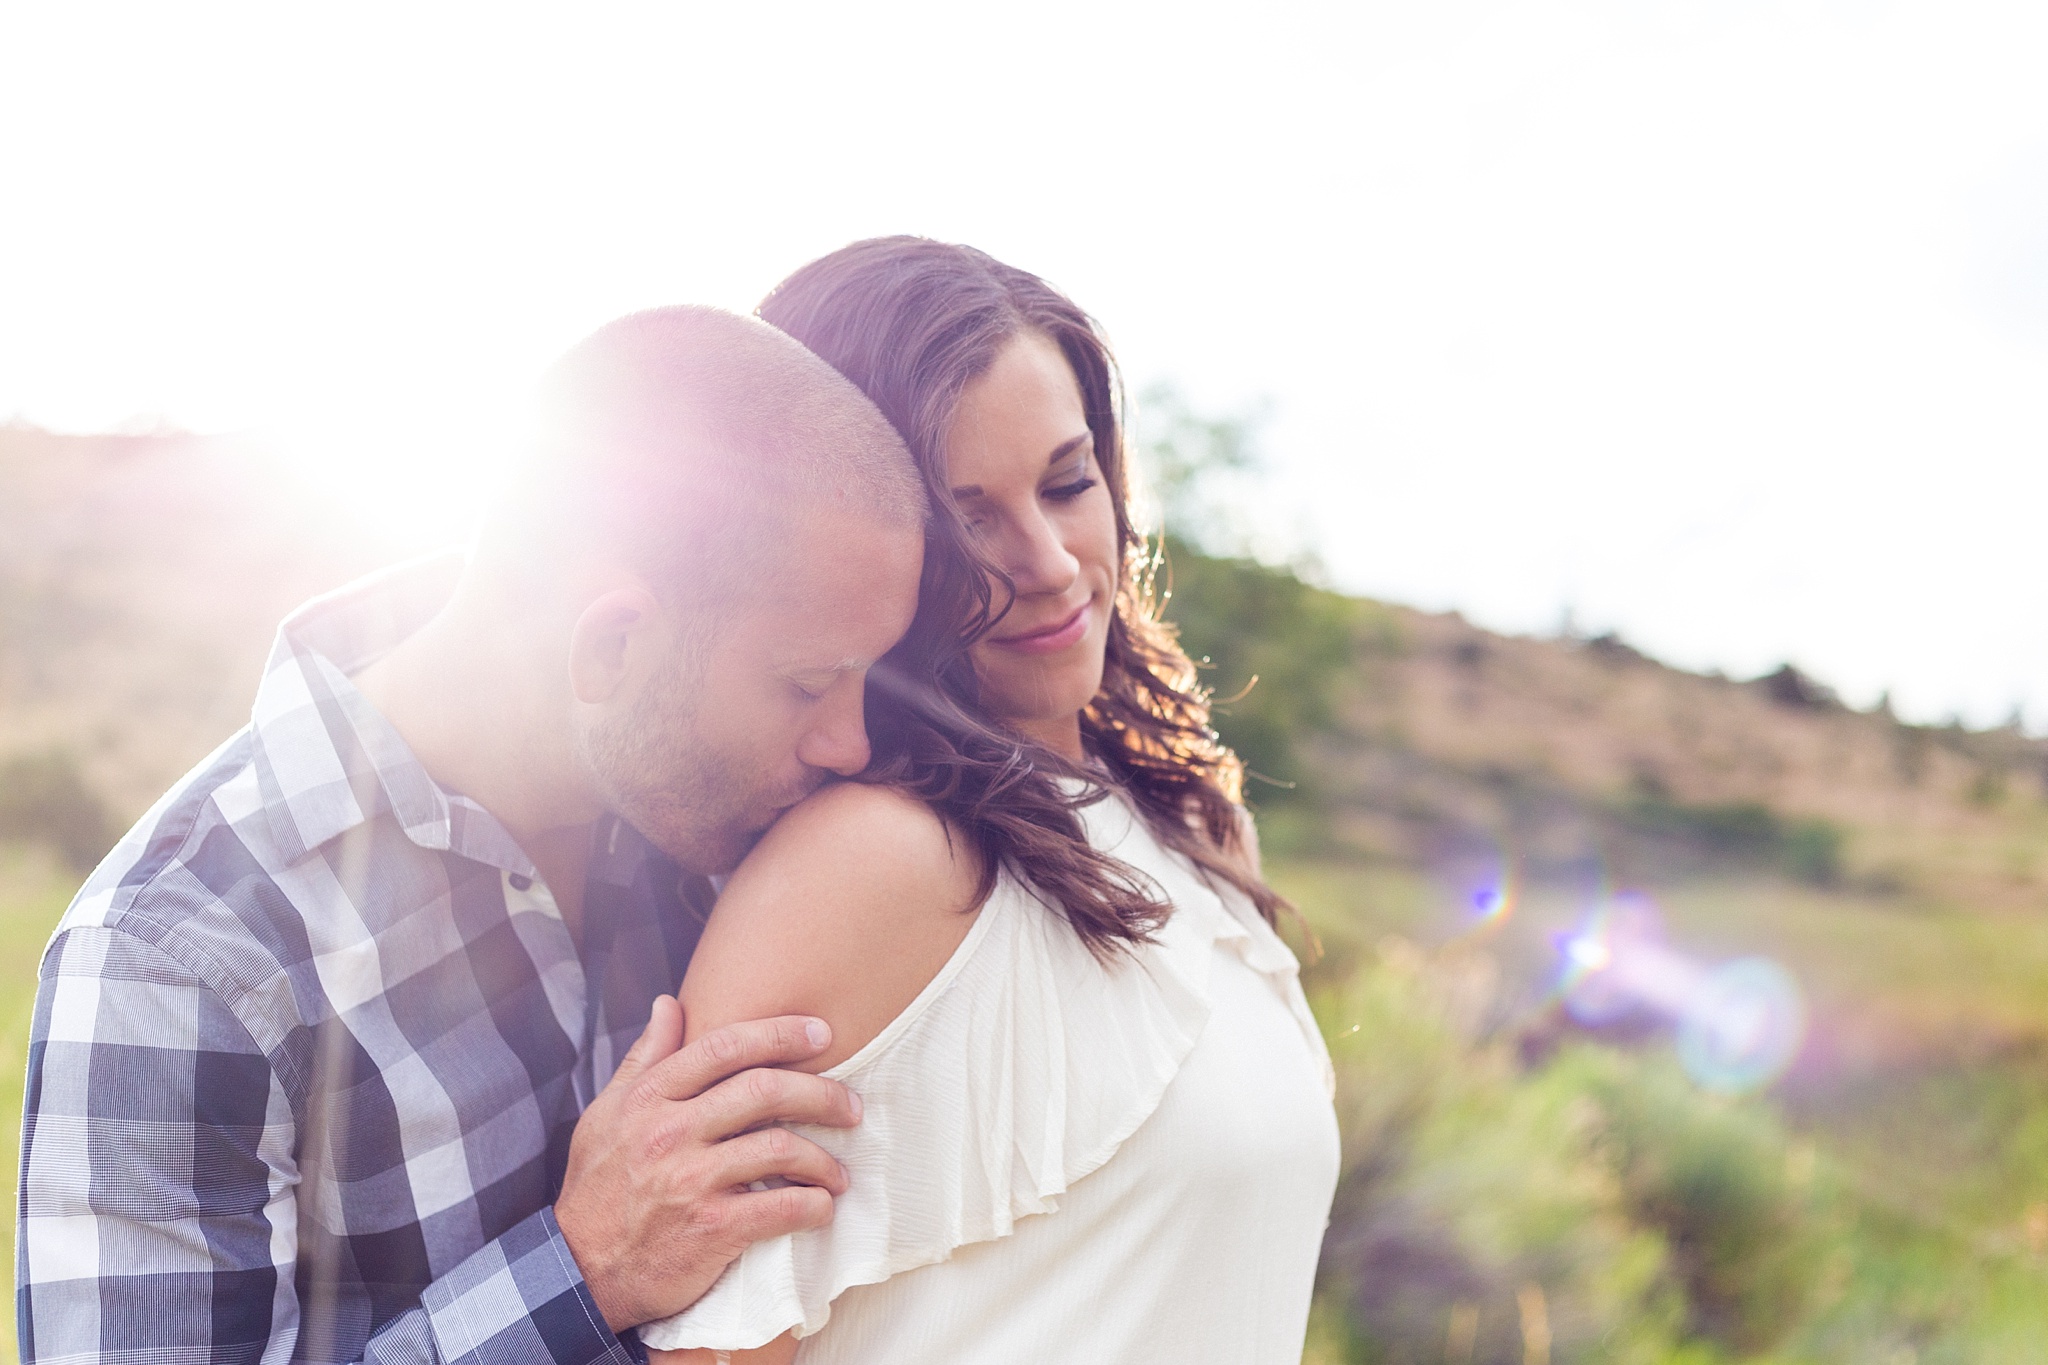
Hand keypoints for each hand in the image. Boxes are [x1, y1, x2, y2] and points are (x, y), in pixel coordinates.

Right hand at [555, 996, 861, 1331]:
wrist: (578, 1273)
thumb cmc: (598, 1188)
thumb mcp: (607, 1114)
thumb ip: (645, 1058)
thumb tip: (670, 1004)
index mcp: (648, 1098)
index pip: (724, 1047)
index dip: (780, 1034)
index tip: (822, 1034)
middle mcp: (669, 1132)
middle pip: (763, 1090)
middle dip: (821, 1092)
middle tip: (850, 1106)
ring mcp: (690, 1180)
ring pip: (780, 1147)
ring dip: (823, 1159)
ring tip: (838, 1173)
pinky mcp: (710, 1229)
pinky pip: (780, 1207)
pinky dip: (813, 1206)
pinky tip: (821, 1208)